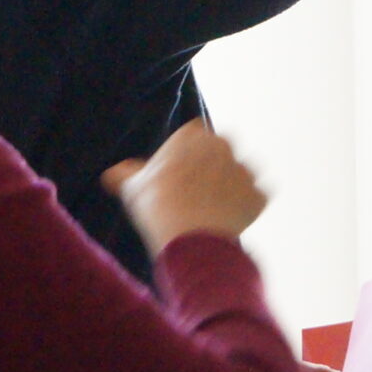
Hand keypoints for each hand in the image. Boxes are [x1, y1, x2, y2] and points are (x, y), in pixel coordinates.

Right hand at [101, 120, 268, 256]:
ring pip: (240, 175)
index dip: (186, 157)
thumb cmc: (157, 206)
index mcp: (193, 135)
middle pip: (220, 152)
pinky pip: (255, 199)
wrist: (189, 236)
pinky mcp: (260, 195)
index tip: (179, 177)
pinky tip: (228, 222)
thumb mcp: (133, 187)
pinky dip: (246, 208)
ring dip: (232, 187)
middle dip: (213, 168)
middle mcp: (224, 145)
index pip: (193, 138)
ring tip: (212, 210)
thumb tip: (111, 176)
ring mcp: (245, 170)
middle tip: (196, 193)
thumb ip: (125, 175)